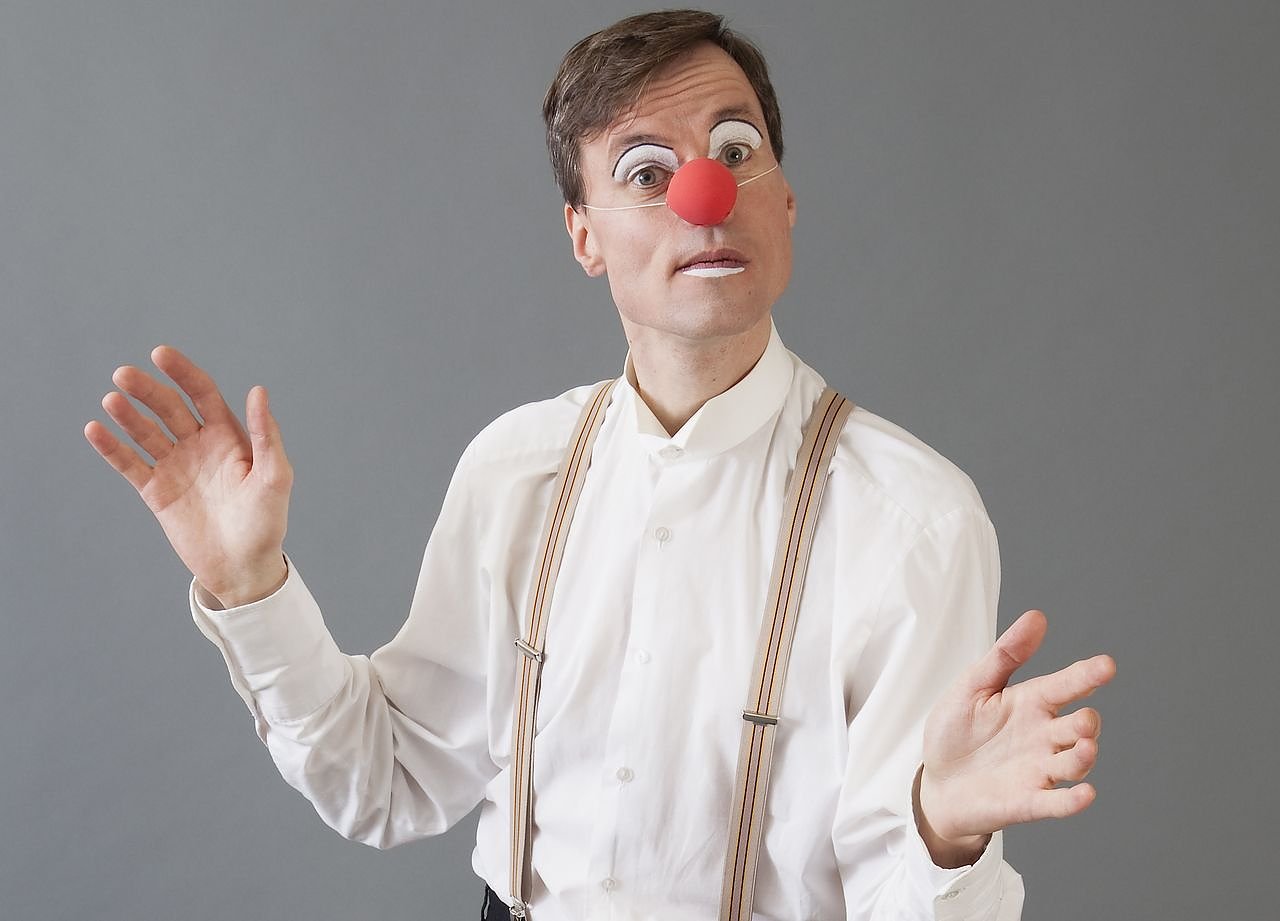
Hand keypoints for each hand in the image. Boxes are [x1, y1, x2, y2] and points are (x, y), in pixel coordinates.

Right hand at [84, 346, 292, 606]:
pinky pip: (129, 465)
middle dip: (147, 390)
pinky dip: (112, 448)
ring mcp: (175, 467)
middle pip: (168, 408)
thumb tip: (258, 390)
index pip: (201, 393)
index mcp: (229, 436)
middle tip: (124, 375)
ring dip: (128, 415)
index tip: (160, 354)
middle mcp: (199, 446)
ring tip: (112, 399)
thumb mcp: (275, 476)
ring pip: (146, 432)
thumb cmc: (267, 522)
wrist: (243, 566)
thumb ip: (266, 434)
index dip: (182, 372)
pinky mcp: (156, 492)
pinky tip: (94, 430)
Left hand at [917, 610, 1115, 851]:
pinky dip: (1072, 800)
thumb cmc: (957, 732)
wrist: (937, 782)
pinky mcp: (1028, 802)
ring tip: (1086, 747)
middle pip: (1077, 727)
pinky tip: (1085, 793)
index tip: (1106, 664)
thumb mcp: (974, 686)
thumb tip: (1036, 617)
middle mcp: (1042, 736)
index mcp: (1030, 703)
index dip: (1085, 675)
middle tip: (1086, 719)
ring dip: (1083, 757)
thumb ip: (1005, 655)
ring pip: (1073, 763)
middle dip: (1086, 723)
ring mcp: (1038, 770)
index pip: (1065, 686)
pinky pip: (1055, 803)